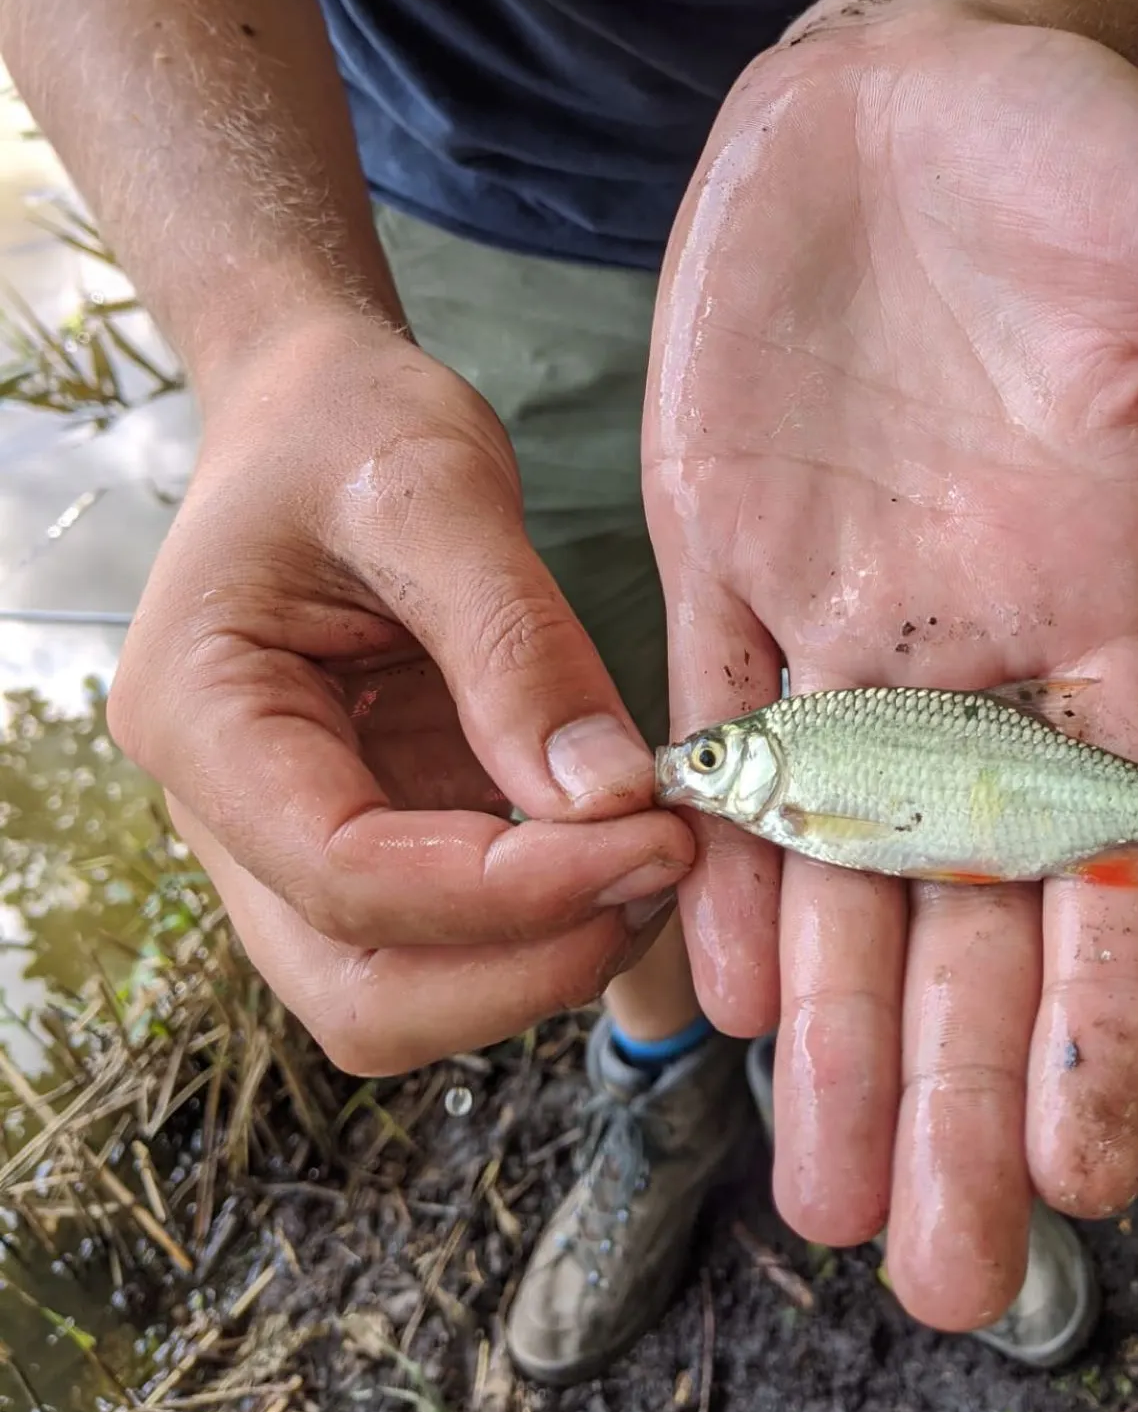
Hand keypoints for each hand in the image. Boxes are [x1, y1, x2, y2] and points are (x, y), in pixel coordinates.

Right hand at [110, 314, 693, 1076]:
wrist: (316, 417)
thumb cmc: (349, 427)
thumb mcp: (436, 492)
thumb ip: (517, 646)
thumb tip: (608, 799)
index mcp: (202, 717)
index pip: (349, 874)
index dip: (511, 891)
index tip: (655, 838)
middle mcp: (227, 813)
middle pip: (362, 991)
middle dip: (526, 963)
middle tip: (661, 869)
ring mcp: (293, 842)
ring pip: (403, 994)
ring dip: (541, 960)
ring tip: (653, 857)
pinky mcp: (370, 838)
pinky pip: (449, 942)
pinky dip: (543, 928)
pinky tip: (622, 850)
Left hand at [644, 11, 1137, 1329]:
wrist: (884, 99)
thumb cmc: (1065, 153)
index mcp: (1098, 613)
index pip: (1111, 863)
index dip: (1105, 1018)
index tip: (1093, 1170)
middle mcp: (966, 655)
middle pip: (964, 914)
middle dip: (952, 1085)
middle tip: (937, 1266)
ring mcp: (836, 623)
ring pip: (834, 865)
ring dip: (832, 1028)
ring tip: (823, 1191)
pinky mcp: (720, 567)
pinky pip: (718, 744)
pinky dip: (723, 863)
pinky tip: (724, 994)